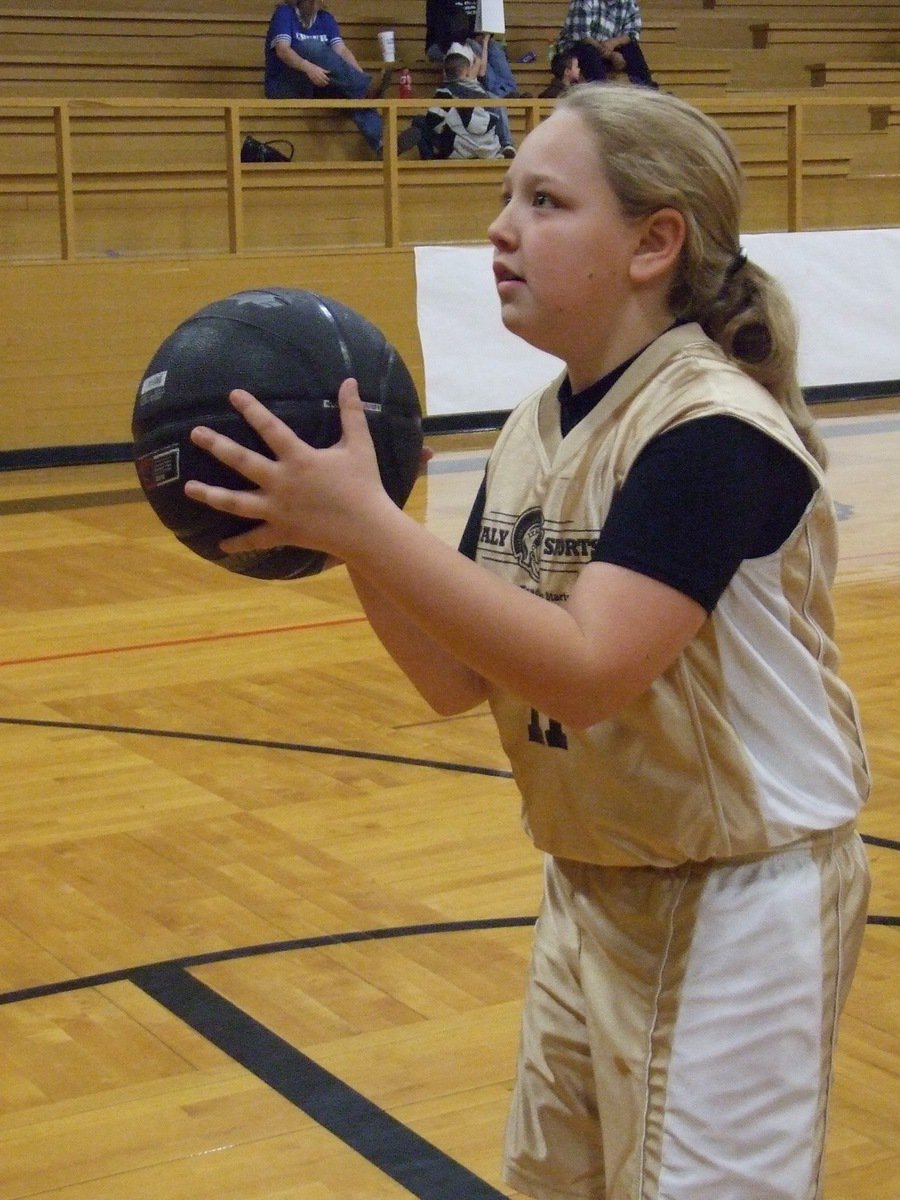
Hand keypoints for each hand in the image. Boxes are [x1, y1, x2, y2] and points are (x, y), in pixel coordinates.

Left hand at [184, 378, 387, 559]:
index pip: (270, 427)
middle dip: (216, 446)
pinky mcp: (282, 531)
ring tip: (189, 488)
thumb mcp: (359, 445)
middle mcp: (282, 482)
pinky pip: (256, 538)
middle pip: (242, 461)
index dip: (251, 409)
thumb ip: (351, 413)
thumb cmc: (364, 485)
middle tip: (195, 433)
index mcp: (299, 458)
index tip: (232, 394)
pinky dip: (238, 543)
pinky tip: (220, 545)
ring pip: (237, 502)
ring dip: (211, 495)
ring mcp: (278, 509)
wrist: (366, 529)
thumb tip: (350, 381)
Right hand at [301, 61, 329, 86]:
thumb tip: (329, 72)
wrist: (307, 67)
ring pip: (319, 83)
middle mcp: (317, 75)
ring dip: (322, 84)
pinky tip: (320, 85)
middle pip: (323, 81)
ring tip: (325, 85)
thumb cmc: (314, 67)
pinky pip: (316, 83)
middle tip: (328, 83)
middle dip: (325, 83)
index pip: (325, 77)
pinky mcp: (312, 79)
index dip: (327, 79)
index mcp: (320, 72)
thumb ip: (324, 71)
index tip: (329, 80)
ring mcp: (315, 78)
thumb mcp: (319, 68)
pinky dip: (319, 85)